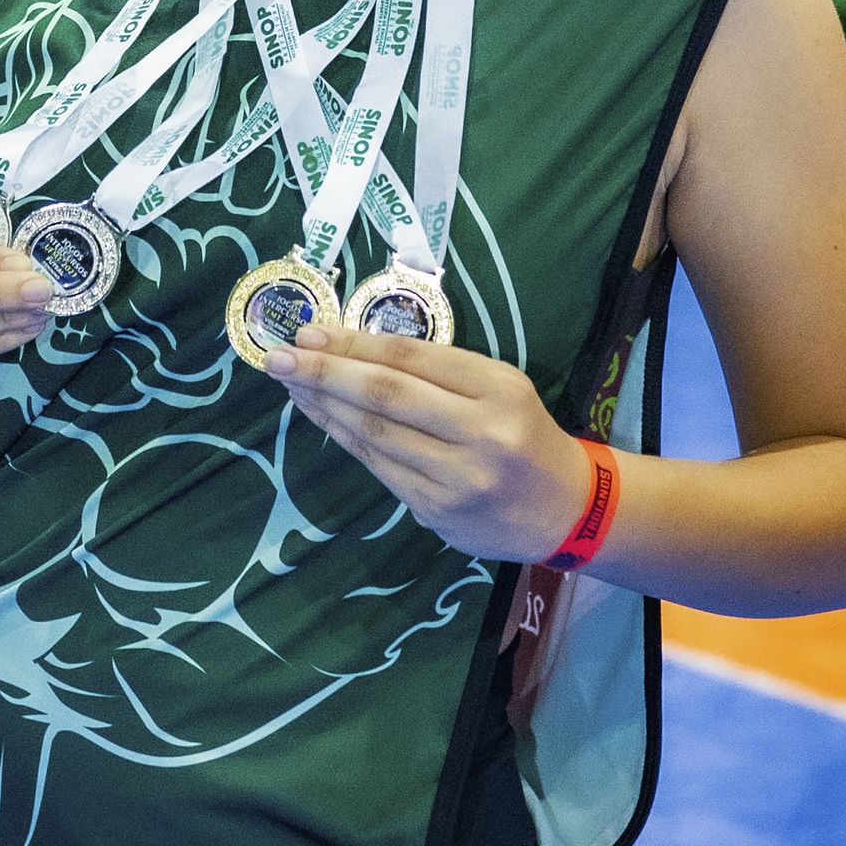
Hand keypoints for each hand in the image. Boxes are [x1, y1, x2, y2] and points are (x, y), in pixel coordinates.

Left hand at [264, 327, 594, 562]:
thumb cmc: (524, 432)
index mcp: (498, 390)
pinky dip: (346, 440)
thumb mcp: (501, 386)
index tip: (310, 333)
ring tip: (293, 385)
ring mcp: (458, 479)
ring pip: (376, 435)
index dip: (355, 345)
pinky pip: (381, 469)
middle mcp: (481, 434)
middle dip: (325, 374)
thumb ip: (440, 371)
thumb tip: (353, 352)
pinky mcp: (438, 512)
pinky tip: (324, 420)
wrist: (565, 507)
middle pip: (387, 395)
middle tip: (279, 357)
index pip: (412, 359)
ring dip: (326, 408)